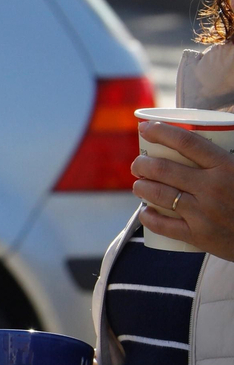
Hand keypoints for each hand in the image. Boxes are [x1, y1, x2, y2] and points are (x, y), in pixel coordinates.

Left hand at [133, 120, 233, 261]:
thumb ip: (224, 156)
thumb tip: (201, 136)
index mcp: (226, 167)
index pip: (187, 142)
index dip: (161, 132)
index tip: (144, 128)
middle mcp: (212, 187)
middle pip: (163, 169)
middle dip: (142, 164)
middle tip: (138, 165)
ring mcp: (203, 212)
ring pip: (158, 194)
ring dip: (141, 187)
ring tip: (139, 186)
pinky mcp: (199, 235)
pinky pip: (163, 225)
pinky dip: (148, 217)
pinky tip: (145, 212)